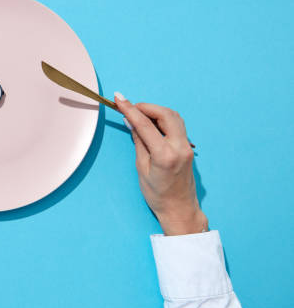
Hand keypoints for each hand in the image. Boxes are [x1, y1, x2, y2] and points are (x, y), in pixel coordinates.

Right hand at [114, 93, 206, 235]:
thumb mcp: (141, 168)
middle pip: (165, 114)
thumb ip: (139, 142)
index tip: (119, 98)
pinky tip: (152, 122)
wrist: (179, 209)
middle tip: (130, 107)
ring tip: (139, 114)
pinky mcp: (188, 147)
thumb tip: (132, 122)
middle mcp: (180, 147)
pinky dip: (163, 118)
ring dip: (155, 111)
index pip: (145, 125)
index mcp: (165, 155)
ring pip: (173, 116)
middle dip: (146, 107)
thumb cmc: (157, 194)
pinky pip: (177, 125)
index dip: (130, 109)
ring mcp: (187, 146)